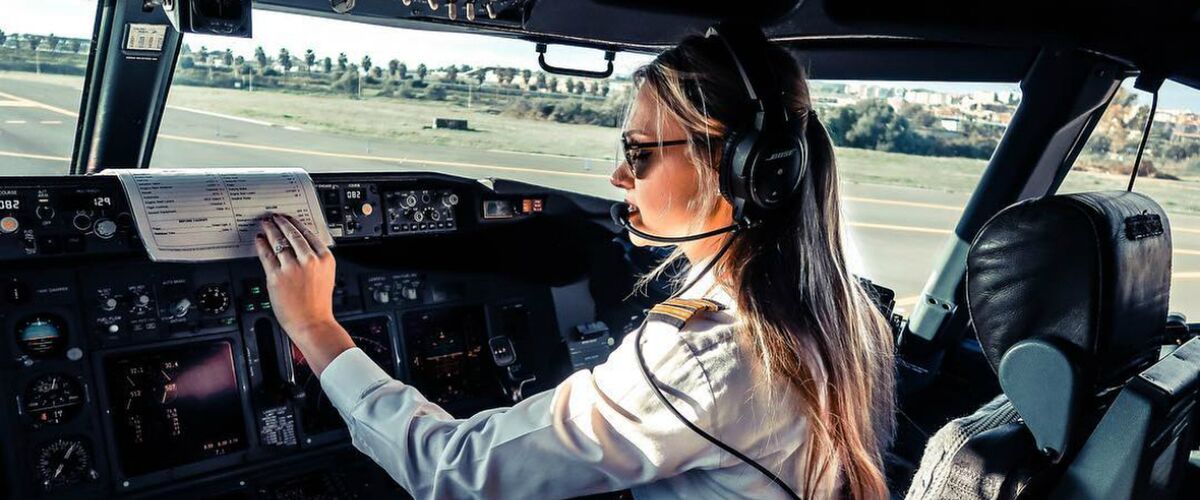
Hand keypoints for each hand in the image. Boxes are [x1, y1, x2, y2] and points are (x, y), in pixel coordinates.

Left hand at [255, 214, 351, 366]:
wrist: (312, 323)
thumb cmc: (318, 304)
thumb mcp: (326, 276)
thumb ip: (316, 260)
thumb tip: (300, 246)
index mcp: (325, 258)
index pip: (308, 234)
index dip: (296, 224)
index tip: (289, 219)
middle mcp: (309, 260)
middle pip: (292, 234)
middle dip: (281, 223)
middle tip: (274, 217)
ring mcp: (292, 268)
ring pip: (278, 241)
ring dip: (270, 230)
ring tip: (265, 225)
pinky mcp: (276, 276)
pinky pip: (266, 255)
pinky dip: (262, 245)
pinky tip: (260, 240)